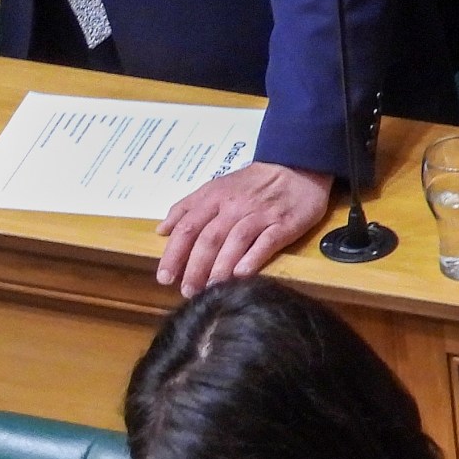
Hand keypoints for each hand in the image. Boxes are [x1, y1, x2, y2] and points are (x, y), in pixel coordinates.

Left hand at [154, 162, 330, 295]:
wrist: (296, 167)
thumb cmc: (251, 183)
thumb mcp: (214, 187)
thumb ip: (187, 208)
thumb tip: (162, 230)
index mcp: (214, 197)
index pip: (187, 227)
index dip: (174, 254)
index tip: (165, 277)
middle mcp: (234, 206)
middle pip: (209, 238)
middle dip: (194, 267)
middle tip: (187, 290)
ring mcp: (260, 215)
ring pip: (235, 241)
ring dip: (220, 267)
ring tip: (210, 289)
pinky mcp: (284, 223)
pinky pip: (267, 242)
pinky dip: (253, 258)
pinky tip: (241, 275)